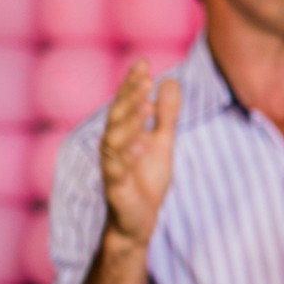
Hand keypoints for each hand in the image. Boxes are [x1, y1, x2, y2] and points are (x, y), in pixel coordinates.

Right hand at [100, 60, 179, 247]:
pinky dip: (128, 156)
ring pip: (114, 140)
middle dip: (130, 97)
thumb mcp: (162, 142)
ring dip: (130, 121)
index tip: (144, 62)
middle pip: (117, 117)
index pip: (125, 103)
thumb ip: (166, 114)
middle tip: (145, 78)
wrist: (138, 221)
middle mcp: (113, 147)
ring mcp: (112, 167)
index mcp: (123, 134)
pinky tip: (141, 143)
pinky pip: (117, 171)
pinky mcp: (116, 189)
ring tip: (147, 105)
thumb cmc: (146, 180)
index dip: (132, 83)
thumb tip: (170, 80)